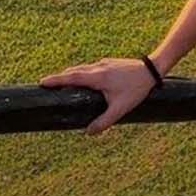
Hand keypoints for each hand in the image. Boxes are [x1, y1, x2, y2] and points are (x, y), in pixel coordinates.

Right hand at [40, 57, 157, 134]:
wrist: (153, 70)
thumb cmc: (136, 89)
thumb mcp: (120, 109)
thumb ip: (103, 122)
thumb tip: (88, 133)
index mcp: (98, 77)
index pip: (72, 76)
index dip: (56, 79)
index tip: (42, 82)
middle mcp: (99, 67)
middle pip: (74, 71)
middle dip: (60, 77)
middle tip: (46, 85)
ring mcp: (105, 63)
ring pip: (83, 68)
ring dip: (71, 74)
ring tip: (61, 83)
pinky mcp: (110, 63)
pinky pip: (91, 68)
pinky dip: (82, 73)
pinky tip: (83, 80)